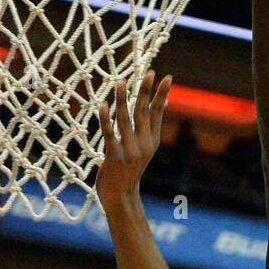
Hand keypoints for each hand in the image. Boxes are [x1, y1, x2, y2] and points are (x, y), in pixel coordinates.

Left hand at [95, 72, 172, 206]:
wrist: (120, 196)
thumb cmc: (128, 170)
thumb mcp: (144, 150)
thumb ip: (149, 130)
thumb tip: (162, 106)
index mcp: (152, 141)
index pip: (157, 113)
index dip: (161, 95)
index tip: (166, 77)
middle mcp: (143, 145)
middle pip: (143, 112)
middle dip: (146, 91)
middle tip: (149, 72)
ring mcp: (129, 151)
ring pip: (125, 119)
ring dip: (122, 99)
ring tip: (121, 81)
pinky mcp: (114, 156)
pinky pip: (108, 134)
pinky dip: (105, 119)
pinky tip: (102, 105)